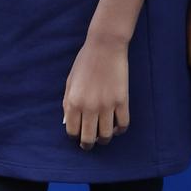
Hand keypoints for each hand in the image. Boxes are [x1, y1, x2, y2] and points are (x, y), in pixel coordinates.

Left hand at [63, 33, 129, 149]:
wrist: (105, 46)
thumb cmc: (85, 62)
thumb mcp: (70, 82)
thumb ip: (67, 103)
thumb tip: (68, 122)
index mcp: (73, 102)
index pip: (72, 131)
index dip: (75, 137)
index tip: (78, 136)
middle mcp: (89, 107)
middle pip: (88, 138)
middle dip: (88, 144)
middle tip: (89, 143)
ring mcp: (107, 105)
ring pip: (106, 135)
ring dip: (104, 139)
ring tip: (103, 136)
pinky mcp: (122, 101)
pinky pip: (123, 124)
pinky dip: (120, 129)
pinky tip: (117, 126)